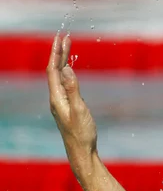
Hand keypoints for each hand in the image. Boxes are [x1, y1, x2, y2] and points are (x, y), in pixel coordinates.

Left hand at [47, 34, 97, 156]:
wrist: (82, 153)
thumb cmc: (82, 134)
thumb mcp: (79, 110)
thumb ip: (73, 90)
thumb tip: (67, 69)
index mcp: (57, 98)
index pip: (53, 70)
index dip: (56, 53)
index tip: (61, 38)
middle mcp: (56, 99)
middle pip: (55, 71)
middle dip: (59, 54)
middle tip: (65, 38)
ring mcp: (61, 104)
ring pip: (60, 78)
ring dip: (63, 62)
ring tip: (68, 49)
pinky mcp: (68, 108)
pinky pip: (65, 85)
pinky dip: (68, 74)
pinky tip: (71, 72)